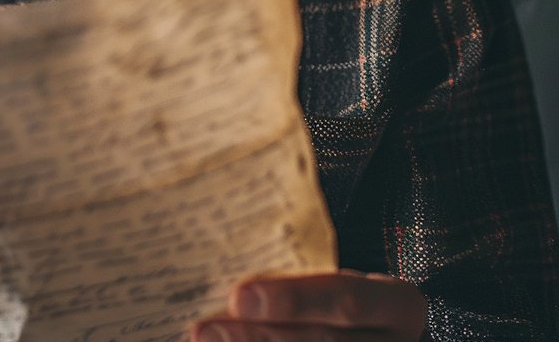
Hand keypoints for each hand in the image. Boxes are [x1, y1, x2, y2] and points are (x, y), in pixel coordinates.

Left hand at [193, 270, 426, 340]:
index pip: (348, 300)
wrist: (375, 334)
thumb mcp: (337, 280)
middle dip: (260, 338)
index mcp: (397, 306)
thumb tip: (226, 268)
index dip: (294, 300)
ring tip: (205, 340)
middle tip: (205, 328)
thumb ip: (297, 272)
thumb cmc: (343, 301)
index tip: (238, 296)